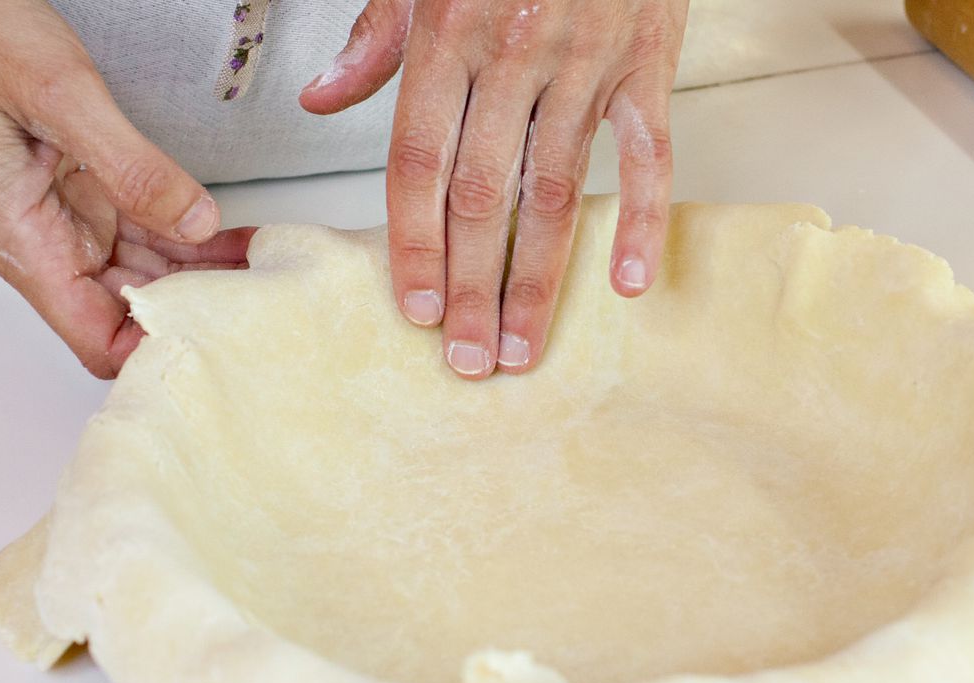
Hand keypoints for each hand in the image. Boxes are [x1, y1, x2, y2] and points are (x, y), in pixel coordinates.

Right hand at [0, 0, 255, 376]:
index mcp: (22, 239)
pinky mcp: (86, 190)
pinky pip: (146, 230)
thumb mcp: (62, 97)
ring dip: (201, 273)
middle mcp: (45, 239)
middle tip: (259, 301)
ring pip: (146, 272)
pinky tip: (231, 236)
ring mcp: (67, 216)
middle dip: (195, 310)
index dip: (153, 348)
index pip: (94, 338)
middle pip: (131, 311)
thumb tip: (193, 221)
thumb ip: (131, 166)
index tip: (214, 334)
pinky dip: (190, 235)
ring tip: (259, 269)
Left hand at [301, 0, 688, 377]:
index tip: (410, 308)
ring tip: (519, 346)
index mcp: (450, 32)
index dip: (412, 245)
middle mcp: (513, 55)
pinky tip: (626, 281)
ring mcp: (585, 64)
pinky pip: (647, 153)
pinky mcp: (646, 63)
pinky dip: (640, 218)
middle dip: (467, 287)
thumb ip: (376, 35)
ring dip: (536, 279)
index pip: (419, 164)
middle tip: (461, 360)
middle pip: (481, 196)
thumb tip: (326, 98)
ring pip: (553, 191)